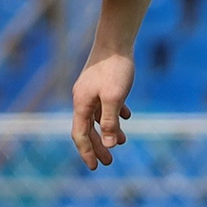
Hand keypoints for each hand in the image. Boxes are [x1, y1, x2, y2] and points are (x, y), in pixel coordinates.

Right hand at [71, 51, 135, 169]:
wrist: (116, 39)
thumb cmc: (115, 68)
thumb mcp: (114, 98)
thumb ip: (110, 122)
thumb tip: (109, 145)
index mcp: (81, 104)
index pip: (80, 135)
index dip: (86, 152)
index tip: (95, 167)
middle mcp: (82, 98)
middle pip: (87, 129)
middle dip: (98, 146)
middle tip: (108, 162)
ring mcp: (91, 90)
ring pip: (98, 117)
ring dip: (108, 131)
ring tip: (122, 141)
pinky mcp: (101, 82)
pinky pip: (105, 104)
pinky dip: (114, 114)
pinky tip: (127, 116)